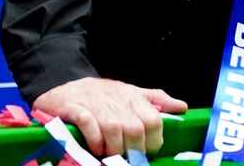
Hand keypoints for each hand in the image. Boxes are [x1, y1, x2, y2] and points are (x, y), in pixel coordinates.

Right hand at [32, 77, 186, 156]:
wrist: (62, 88)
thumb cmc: (100, 95)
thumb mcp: (129, 94)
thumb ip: (155, 101)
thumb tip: (182, 106)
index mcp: (131, 94)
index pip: (153, 119)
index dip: (152, 140)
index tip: (146, 151)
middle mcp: (114, 96)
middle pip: (134, 127)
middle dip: (132, 147)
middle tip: (127, 156)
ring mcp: (93, 101)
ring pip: (113, 127)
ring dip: (113, 146)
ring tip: (110, 154)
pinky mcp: (73, 106)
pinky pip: (88, 123)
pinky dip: (94, 139)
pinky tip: (95, 147)